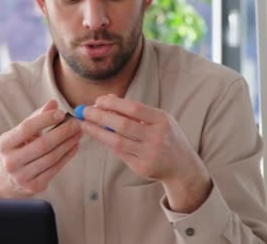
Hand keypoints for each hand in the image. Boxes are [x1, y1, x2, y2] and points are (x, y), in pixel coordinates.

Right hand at [0, 100, 81, 198]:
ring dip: (68, 143)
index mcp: (5, 144)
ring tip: (78, 133)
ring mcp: (22, 176)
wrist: (6, 182)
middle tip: (76, 124)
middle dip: (63, 132)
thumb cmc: (17, 151)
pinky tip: (74, 146)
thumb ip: (36, 118)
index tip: (61, 112)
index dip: (46, 119)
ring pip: (51, 157)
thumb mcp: (21, 134)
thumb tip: (53, 103)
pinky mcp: (34, 186)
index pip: (27, 128)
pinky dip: (67, 156)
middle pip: (42, 144)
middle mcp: (11, 161)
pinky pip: (55, 168)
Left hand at [81, 95, 211, 212]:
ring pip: (117, 141)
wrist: (182, 166)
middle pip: (122, 125)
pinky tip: (97, 136)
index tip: (97, 101)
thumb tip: (106, 99)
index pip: (134, 108)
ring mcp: (149, 154)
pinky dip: (107, 143)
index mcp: (162, 120)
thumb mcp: (158, 119)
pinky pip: (119, 153)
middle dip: (100, 116)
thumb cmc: (166, 136)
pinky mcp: (142, 167)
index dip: (113, 103)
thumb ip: (134, 110)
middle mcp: (157, 137)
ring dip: (97, 132)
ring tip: (84, 124)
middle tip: (84, 111)